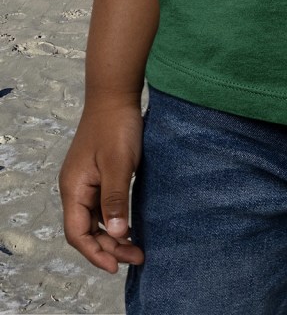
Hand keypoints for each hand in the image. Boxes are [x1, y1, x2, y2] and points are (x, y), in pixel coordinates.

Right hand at [59, 98, 145, 273]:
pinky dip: (115, 217)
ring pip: (96, 218)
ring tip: (136, 247)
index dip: (95, 252)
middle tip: (137, 256)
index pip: (77, 233)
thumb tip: (116, 233)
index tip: (117, 266)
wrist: (116, 94)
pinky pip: (103, 204)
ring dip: (113, 234)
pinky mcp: (99, 173)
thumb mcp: (118, 164)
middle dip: (109, 247)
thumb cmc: (116, 126)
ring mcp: (86, 180)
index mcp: (74, 188)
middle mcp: (76, 188)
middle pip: (87, 229)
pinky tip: (131, 223)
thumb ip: (115, 198)